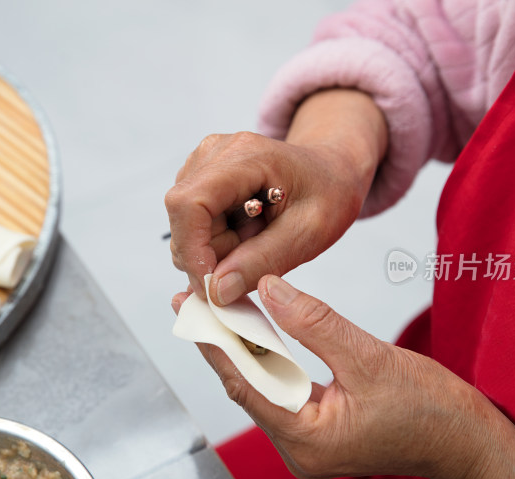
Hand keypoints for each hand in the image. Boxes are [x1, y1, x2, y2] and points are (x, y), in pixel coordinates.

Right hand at [165, 89, 387, 305]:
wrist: (330, 171)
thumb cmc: (327, 194)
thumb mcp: (309, 233)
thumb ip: (262, 261)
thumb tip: (216, 290)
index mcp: (245, 156)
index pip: (189, 204)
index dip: (192, 250)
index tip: (214, 285)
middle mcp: (214, 152)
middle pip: (184, 220)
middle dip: (213, 254)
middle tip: (258, 252)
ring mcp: (203, 162)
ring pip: (185, 227)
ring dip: (217, 248)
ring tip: (258, 237)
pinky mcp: (199, 178)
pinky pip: (191, 225)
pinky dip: (216, 240)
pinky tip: (246, 230)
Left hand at [174, 274, 478, 478]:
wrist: (469, 443)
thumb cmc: (432, 412)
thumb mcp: (369, 359)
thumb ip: (314, 323)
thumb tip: (269, 288)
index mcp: (306, 440)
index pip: (244, 382)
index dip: (215, 341)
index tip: (188, 308)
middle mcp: (299, 447)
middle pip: (247, 385)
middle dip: (221, 341)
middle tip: (193, 303)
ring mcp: (309, 441)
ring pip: (263, 385)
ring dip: (244, 347)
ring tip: (217, 309)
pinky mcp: (321, 429)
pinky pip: (283, 388)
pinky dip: (270, 357)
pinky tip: (257, 331)